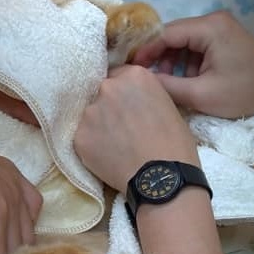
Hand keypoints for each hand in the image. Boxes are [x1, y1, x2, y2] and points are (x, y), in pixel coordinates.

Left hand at [74, 65, 197, 193]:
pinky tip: (108, 157)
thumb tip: (132, 101)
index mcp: (134, 76)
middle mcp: (108, 88)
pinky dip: (93, 146)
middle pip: (102, 93)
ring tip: (116, 146)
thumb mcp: (168, 105)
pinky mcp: (79, 136)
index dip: (123, 94)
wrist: (161, 178)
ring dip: (99, 127)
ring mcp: (90, 112)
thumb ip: (143, 95)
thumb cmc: (174, 143)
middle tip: (122, 128)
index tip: (127, 107)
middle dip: (109, 107)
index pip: (118, 76)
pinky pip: (84, 138)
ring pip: (90, 116)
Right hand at [131, 11, 253, 118]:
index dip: (144, 51)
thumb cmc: (243, 94)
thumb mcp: (200, 94)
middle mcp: (213, 20)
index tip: (130, 69)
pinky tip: (181, 80)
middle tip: (143, 77)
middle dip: (156, 56)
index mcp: (209, 27)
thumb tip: (140, 81)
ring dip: (170, 62)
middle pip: (172, 35)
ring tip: (163, 83)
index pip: (165, 33)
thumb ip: (167, 86)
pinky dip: (184, 63)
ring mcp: (220, 28)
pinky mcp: (224, 39)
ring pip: (182, 42)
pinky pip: (195, 46)